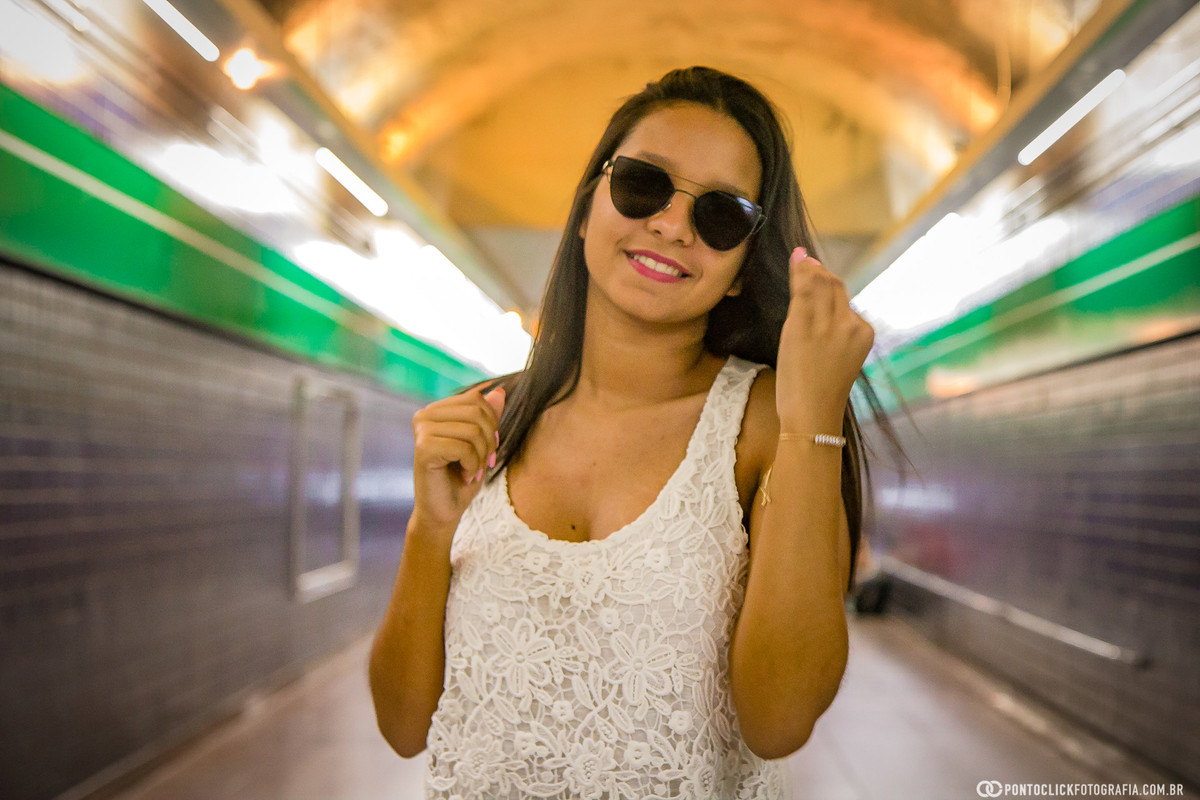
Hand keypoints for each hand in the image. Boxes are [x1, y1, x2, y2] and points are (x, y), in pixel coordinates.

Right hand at [410, 386, 504, 531]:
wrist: (443, 511)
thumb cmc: (461, 477)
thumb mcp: (481, 444)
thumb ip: (487, 417)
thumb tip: (499, 392)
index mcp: (437, 410)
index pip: (477, 399)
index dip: (492, 424)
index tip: (488, 449)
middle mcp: (424, 415)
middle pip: (477, 413)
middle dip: (489, 441)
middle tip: (484, 463)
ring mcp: (421, 430)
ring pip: (473, 431)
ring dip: (481, 457)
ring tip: (473, 471)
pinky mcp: (423, 448)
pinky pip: (464, 448)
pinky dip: (473, 466)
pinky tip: (465, 476)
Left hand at [776, 247, 873, 430]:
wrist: (813, 415)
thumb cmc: (821, 394)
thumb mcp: (839, 360)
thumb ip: (836, 335)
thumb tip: (823, 311)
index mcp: (864, 333)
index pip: (846, 301)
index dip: (831, 283)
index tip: (820, 272)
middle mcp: (850, 324)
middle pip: (835, 287)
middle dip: (820, 272)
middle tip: (807, 261)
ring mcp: (828, 324)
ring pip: (820, 284)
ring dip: (808, 268)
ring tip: (800, 257)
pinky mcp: (804, 326)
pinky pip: (803, 291)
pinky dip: (798, 272)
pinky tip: (795, 259)